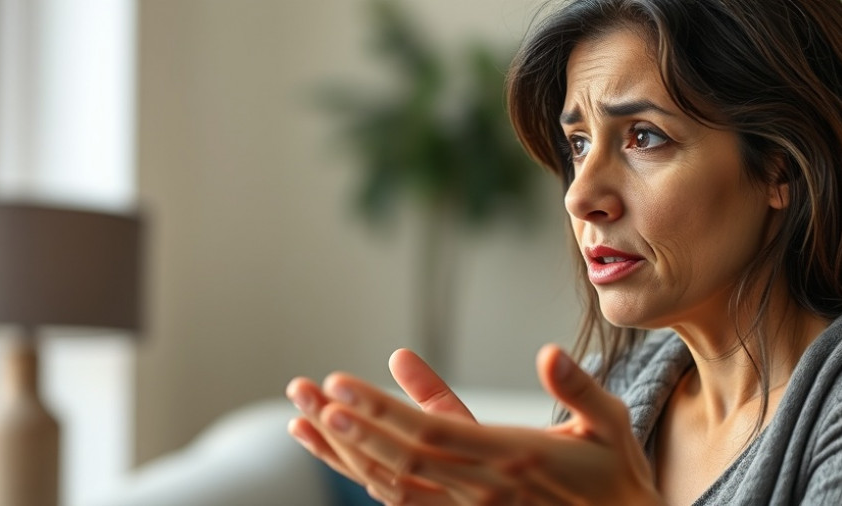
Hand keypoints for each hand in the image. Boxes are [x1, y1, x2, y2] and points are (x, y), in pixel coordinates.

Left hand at [306, 345, 661, 504]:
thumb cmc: (613, 472)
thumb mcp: (608, 422)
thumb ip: (577, 387)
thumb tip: (548, 352)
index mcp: (511, 455)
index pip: (431, 432)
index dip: (382, 411)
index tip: (339, 386)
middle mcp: (481, 488)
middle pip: (398, 456)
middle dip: (347, 425)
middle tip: (304, 392)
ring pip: (392, 483)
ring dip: (343, 452)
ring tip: (303, 420)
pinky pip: (403, 499)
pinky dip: (364, 475)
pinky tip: (339, 454)